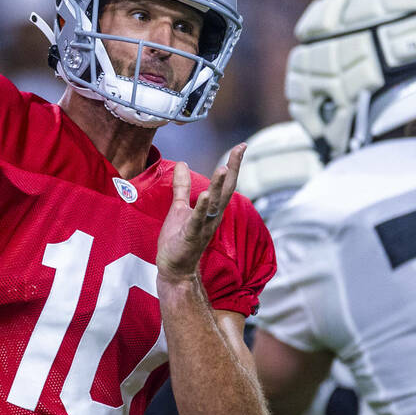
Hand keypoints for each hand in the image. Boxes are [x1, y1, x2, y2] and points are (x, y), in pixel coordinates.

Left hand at [157, 146, 243, 283]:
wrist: (174, 268)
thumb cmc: (179, 239)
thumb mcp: (180, 207)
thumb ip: (182, 186)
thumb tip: (181, 163)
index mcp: (212, 209)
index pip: (226, 184)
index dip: (234, 164)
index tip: (242, 146)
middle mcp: (213, 216)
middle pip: (226, 190)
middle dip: (233, 169)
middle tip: (240, 150)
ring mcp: (203, 226)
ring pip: (214, 203)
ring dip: (218, 186)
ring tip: (223, 167)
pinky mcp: (191, 236)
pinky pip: (197, 220)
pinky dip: (201, 208)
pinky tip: (204, 194)